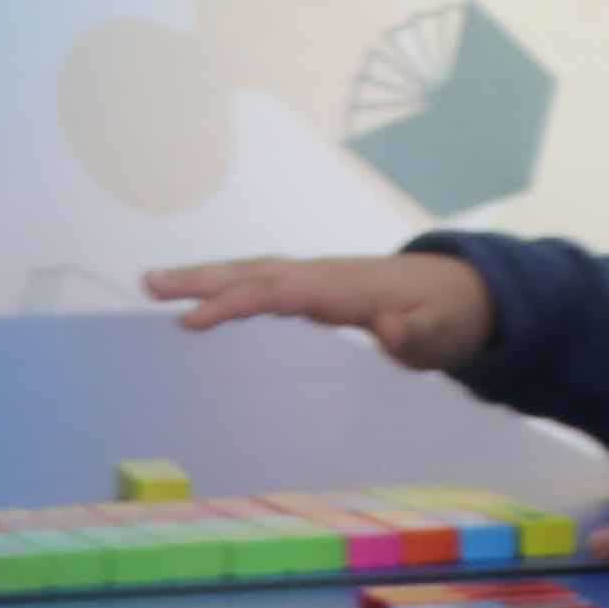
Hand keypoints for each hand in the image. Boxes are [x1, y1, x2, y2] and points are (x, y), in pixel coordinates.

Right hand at [142, 253, 495, 373]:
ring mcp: (315, 281)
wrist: (460, 296)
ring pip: (251, 274)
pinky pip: (262, 287)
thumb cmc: (446, 319)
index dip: (234, 303)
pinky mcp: (314, 291)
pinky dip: (227, 289)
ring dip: (205, 279)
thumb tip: (392, 330)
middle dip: (201, 278)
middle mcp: (321, 277)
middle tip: (148, 283)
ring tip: (153, 285)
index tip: (192, 321)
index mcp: (341, 288)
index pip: (277, 292)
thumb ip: (418, 335)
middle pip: (252, 272)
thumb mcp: (441, 334)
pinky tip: (198, 304)